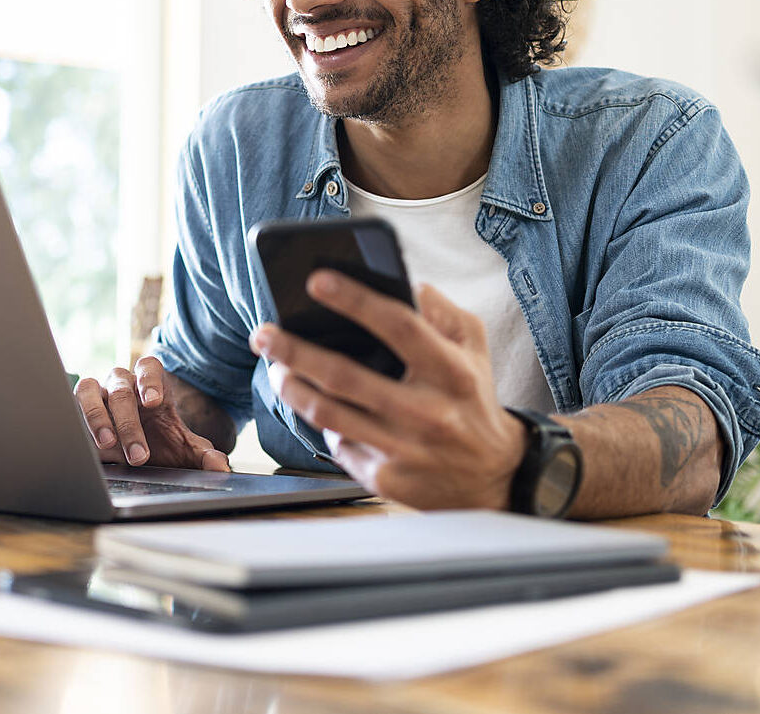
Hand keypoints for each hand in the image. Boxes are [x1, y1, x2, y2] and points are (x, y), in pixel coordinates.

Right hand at [74, 355, 230, 471]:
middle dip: (129, 423)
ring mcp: (97, 392)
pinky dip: (76, 419)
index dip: (150, 381)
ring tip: (107, 444)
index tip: (153, 402)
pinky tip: (82, 442)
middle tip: (139, 456)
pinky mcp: (76, 406)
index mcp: (150, 382)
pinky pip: (70, 403)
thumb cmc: (158, 439)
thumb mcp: (181, 447)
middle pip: (122, 389)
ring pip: (89, 389)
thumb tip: (221, 468)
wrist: (134, 448)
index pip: (149, 367)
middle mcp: (121, 382)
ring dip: (97, 416)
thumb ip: (201, 454)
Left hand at [249, 271, 525, 508]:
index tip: (315, 280)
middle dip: (294, 350)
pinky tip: (309, 402)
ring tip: (276, 366)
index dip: (354, 300)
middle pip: (344, 375)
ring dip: (291, 386)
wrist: (495, 476)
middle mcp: (427, 412)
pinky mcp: (385, 479)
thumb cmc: (473, 399)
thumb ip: (443, 312)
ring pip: (328, 413)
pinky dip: (319, 420)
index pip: (398, 325)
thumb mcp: (473, 348)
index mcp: (450, 371)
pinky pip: (337, 443)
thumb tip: (408, 284)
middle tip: (263, 333)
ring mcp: (404, 450)